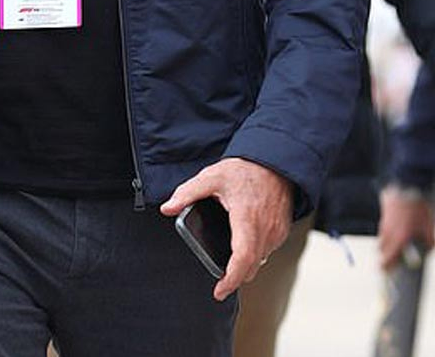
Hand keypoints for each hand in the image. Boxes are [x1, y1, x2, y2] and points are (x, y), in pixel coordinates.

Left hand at [161, 156, 292, 300]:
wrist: (274, 160)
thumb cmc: (245, 168)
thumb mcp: (211, 176)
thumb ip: (188, 193)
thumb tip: (168, 208)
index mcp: (247, 218)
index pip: (242, 258)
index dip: (231, 279)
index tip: (219, 291)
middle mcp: (266, 228)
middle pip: (251, 266)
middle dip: (236, 277)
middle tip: (221, 281)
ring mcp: (277, 231)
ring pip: (261, 260)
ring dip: (246, 264)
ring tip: (230, 262)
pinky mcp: (282, 230)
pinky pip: (268, 250)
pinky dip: (255, 253)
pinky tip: (243, 244)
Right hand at [378, 185, 434, 270]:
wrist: (407, 186)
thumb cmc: (419, 209)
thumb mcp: (430, 229)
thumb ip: (429, 243)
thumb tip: (428, 250)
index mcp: (400, 239)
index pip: (387, 258)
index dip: (385, 267)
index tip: (384, 271)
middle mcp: (389, 232)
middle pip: (381, 250)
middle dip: (386, 256)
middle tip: (391, 259)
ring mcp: (385, 223)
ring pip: (382, 238)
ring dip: (386, 243)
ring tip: (396, 244)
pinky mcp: (384, 215)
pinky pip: (383, 228)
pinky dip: (388, 232)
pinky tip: (397, 228)